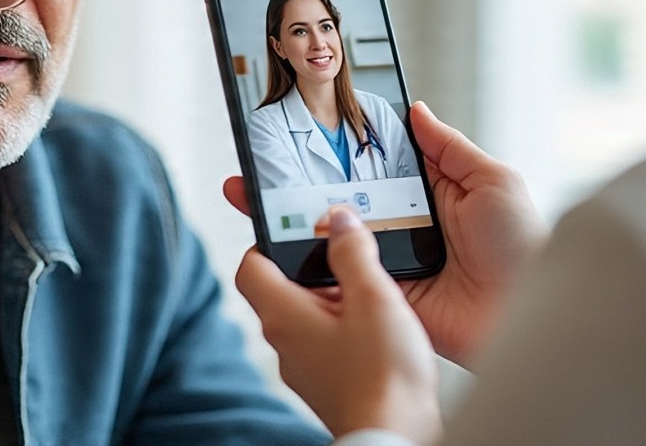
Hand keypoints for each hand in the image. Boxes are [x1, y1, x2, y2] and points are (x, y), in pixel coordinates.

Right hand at [224, 101, 547, 366]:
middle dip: (297, 189)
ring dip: (294, 229)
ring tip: (255, 207)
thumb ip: (449, 147)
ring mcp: (391, 263)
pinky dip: (311, 276)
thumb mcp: (492, 181)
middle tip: (255, 174)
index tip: (297, 137)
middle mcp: (404, 227)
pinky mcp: (384, 299)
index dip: (337, 154)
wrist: (527, 316)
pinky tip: (277, 259)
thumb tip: (416, 110)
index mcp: (428, 194)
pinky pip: (342, 284)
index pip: (371, 168)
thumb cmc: (524, 245)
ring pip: (333, 243)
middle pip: (342, 203)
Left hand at [236, 206, 441, 442]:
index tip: (299, 227)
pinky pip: (324, 341)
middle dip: (311, 266)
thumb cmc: (382, 378)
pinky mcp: (327, 382)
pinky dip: (344, 324)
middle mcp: (285, 343)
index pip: (250, 266)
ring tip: (369, 287)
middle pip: (280, 288)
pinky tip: (377, 325)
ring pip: (306, 315)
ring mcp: (304, 366)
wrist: (394, 437)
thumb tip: (338, 221)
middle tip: (344, 251)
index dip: (269, 240)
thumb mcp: (374, 298)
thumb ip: (353, 253)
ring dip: (332, 296)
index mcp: (283, 315)